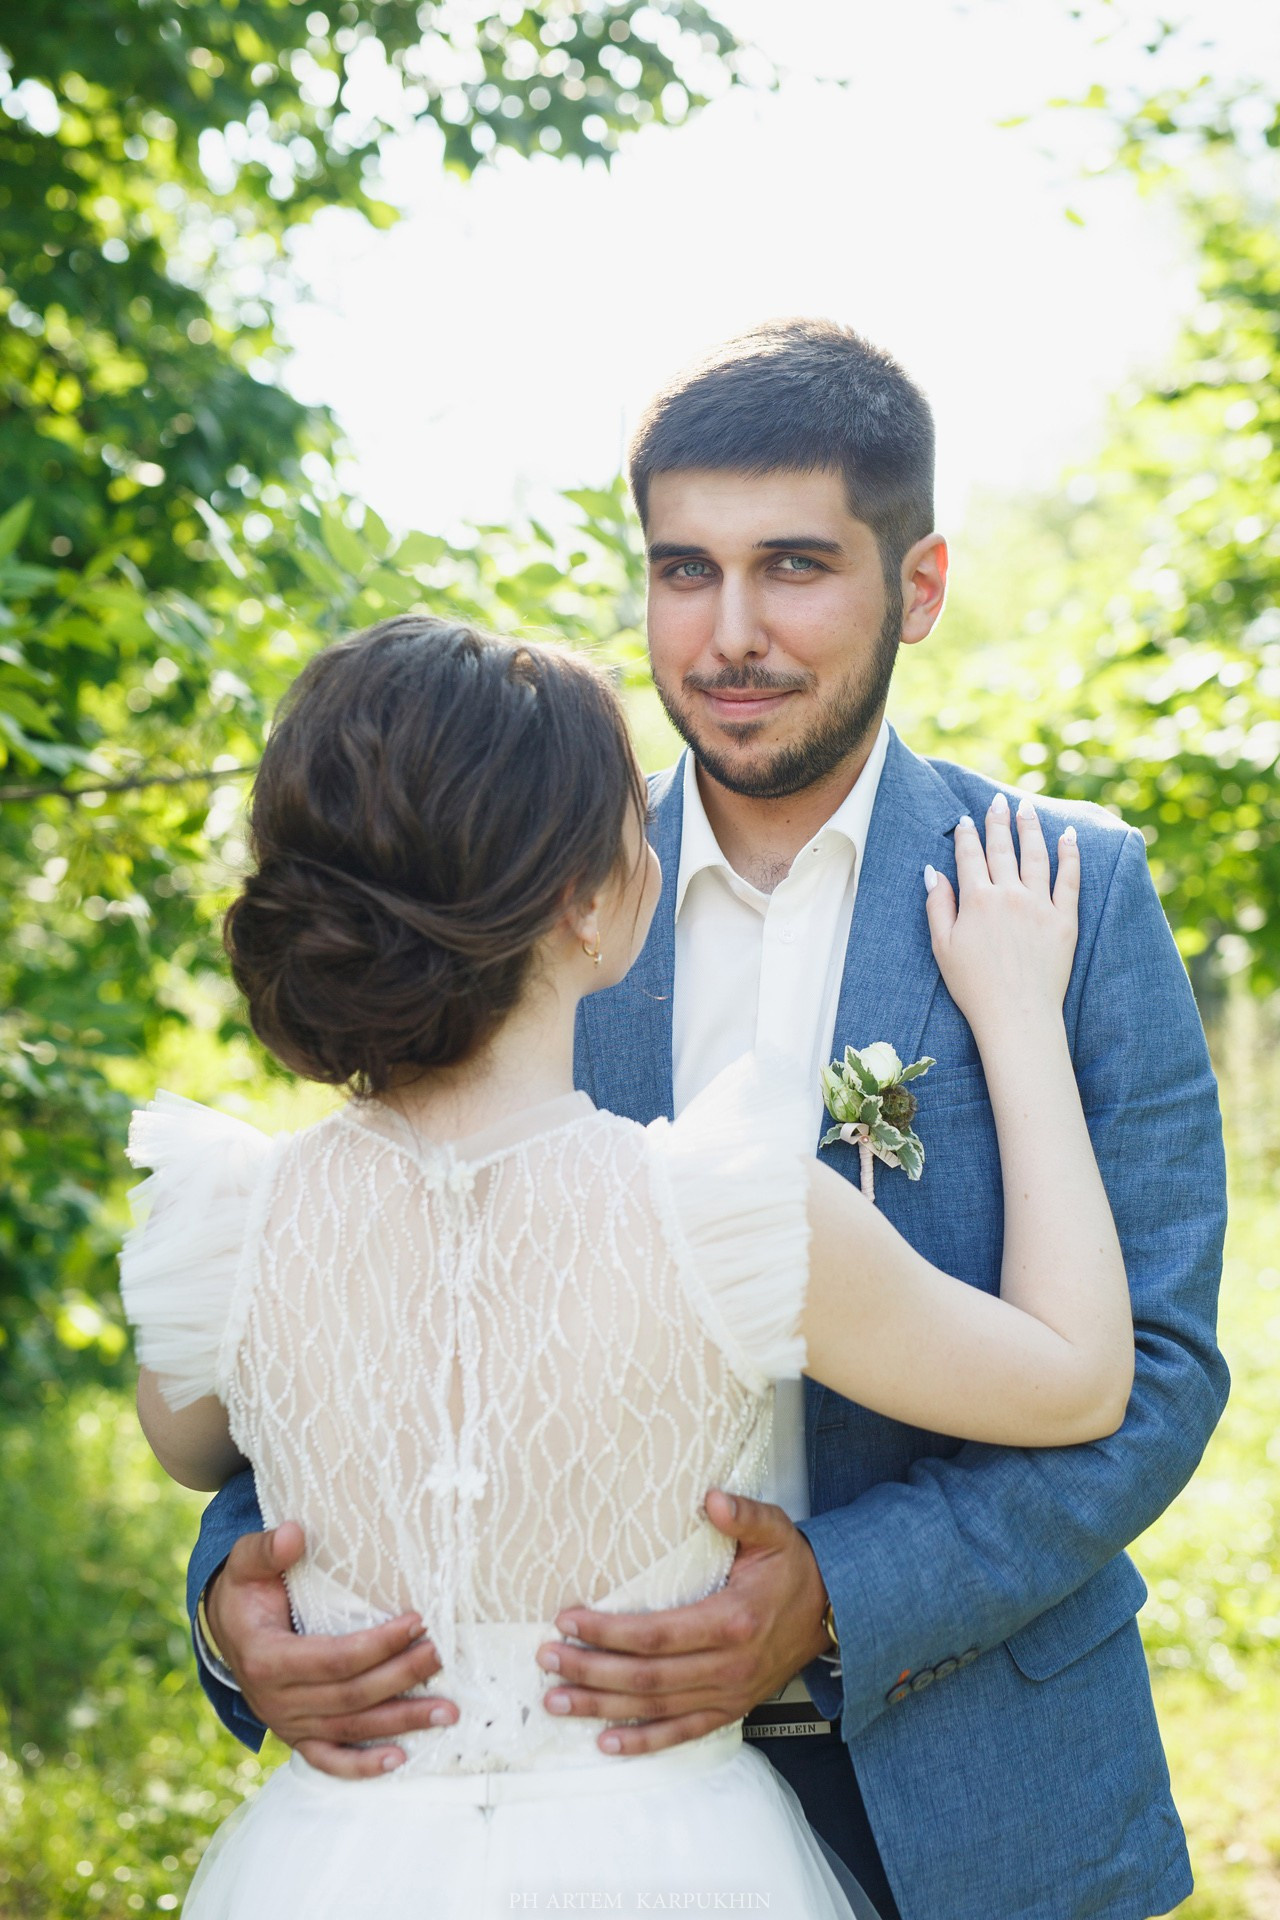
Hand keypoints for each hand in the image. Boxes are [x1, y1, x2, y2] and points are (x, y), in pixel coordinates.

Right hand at [204, 1521, 457, 1777]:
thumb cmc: (247, 1590)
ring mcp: (287, 1724)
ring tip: (447, 1712)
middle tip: (441, 1655)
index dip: (378, 1645)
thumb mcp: (247, 1563)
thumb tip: (295, 1534)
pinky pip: (328, 1760)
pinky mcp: (296, 1737)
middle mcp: (276, 1700)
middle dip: (401, 1677)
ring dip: (400, 1723)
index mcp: (266, 1658)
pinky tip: (400, 1760)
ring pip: (350, 1730)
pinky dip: (362, 1767)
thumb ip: (269, 1549)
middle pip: (350, 1696)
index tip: (418, 1622)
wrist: (226, 1630)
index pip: (334, 1658)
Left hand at [534, 1490, 829, 1756]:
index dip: (609, 1631)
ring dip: (602, 1705)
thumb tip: (711, 1499)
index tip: (568, 1619)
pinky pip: (681, 1732)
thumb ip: (742, 1514)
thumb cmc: (793, 1567)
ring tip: (556, 1700)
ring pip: (656, 1708)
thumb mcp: (775, 1530)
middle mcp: (728, 1666)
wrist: (833, 1612)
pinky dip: (643, 1740)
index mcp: (733, 1620)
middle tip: (547, 1658)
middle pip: (647, 1677)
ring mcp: (729, 1693)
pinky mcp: (730, 1710)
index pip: (657, 1633)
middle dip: (591, 1669)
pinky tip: (606, 1741)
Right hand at [926, 794, 1079, 1045]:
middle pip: (1002, 849)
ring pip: (1035, 855)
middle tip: (998, 801)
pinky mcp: (1065, 919)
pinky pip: (1069, 879)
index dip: (967, 836)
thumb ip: (938, 905)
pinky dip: (1070, 855)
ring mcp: (1039, 905)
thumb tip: (933, 872)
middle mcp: (1008, 894)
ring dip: (1030, 828)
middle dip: (998, 822)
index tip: (966, 820)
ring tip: (1027, 809)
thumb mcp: (942, 946)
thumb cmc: (973, 986)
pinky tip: (1068, 836)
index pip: (970, 856)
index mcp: (976, 900)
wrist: (1016, 1014)